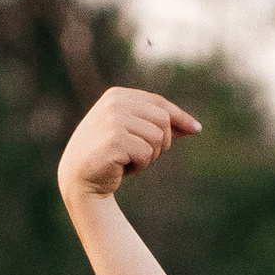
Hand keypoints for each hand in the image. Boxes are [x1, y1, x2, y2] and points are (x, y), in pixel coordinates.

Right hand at [58, 85, 199, 205]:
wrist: (78, 178)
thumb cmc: (108, 157)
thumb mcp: (133, 135)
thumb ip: (157, 126)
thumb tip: (194, 127)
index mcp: (118, 96)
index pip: (159, 103)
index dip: (180, 117)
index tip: (196, 129)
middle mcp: (115, 103)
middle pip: (163, 120)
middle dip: (160, 143)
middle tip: (142, 155)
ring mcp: (114, 120)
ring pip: (157, 138)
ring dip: (149, 157)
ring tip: (128, 160)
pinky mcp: (115, 139)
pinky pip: (146, 154)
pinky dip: (139, 166)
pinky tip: (121, 167)